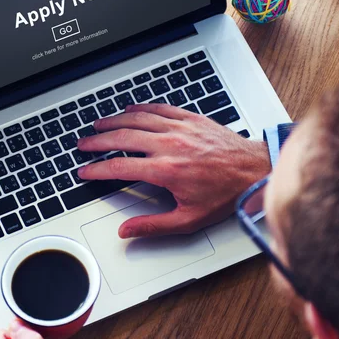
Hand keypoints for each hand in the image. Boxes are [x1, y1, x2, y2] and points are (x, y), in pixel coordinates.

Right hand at [77, 104, 270, 238]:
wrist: (254, 170)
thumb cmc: (225, 194)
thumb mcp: (189, 219)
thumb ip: (153, 225)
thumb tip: (127, 231)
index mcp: (166, 170)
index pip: (120, 167)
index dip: (97, 170)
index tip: (85, 171)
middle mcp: (169, 145)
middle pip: (122, 138)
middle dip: (97, 141)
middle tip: (83, 144)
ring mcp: (179, 128)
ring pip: (137, 119)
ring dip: (113, 121)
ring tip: (98, 125)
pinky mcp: (189, 118)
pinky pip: (158, 108)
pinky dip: (140, 108)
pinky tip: (129, 109)